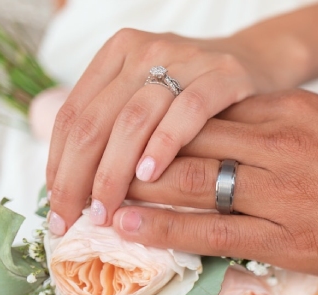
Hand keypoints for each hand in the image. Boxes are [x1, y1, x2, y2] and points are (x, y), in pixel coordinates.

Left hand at [46, 29, 274, 234]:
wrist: (259, 63)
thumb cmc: (196, 94)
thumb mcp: (149, 98)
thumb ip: (115, 127)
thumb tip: (72, 189)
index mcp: (118, 54)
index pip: (73, 115)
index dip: (58, 165)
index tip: (58, 208)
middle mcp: (145, 52)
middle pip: (96, 121)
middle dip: (78, 178)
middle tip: (75, 219)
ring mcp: (185, 60)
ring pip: (132, 120)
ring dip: (113, 172)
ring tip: (106, 210)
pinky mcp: (223, 75)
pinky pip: (187, 112)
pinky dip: (163, 145)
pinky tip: (149, 176)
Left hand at [113, 90, 317, 278]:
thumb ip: (287, 123)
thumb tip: (241, 129)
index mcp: (292, 110)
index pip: (209, 110)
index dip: (161, 121)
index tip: (130, 130)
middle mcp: (281, 143)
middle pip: (189, 139)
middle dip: (137, 151)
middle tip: (95, 160)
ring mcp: (284, 191)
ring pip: (193, 181)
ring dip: (139, 187)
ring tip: (96, 193)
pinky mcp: (291, 236)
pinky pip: (215, 230)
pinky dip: (166, 227)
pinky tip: (130, 225)